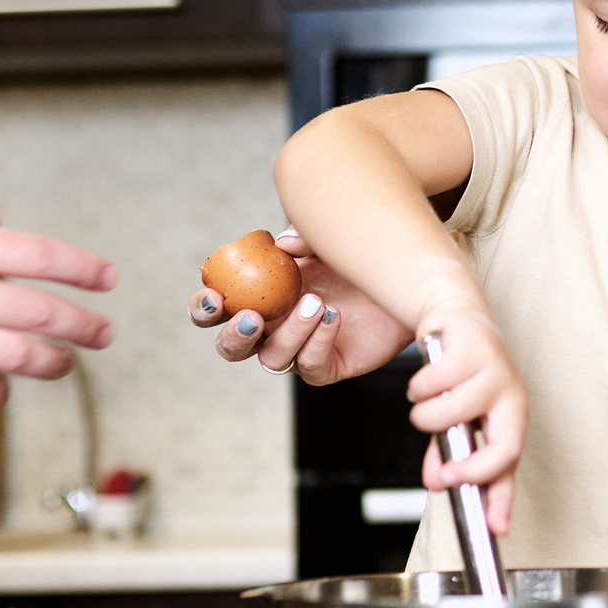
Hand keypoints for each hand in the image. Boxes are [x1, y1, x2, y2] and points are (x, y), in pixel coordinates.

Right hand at [191, 229, 408, 383]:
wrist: (403, 280)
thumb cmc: (355, 259)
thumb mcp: (326, 242)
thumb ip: (302, 240)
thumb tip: (281, 245)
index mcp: (259, 297)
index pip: (217, 310)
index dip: (204, 309)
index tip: (213, 297)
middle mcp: (273, 329)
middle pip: (232, 347)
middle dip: (233, 336)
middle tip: (252, 317)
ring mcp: (299, 350)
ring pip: (272, 359)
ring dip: (288, 332)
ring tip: (314, 303)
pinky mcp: (328, 367)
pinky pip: (309, 366)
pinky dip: (317, 341)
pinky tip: (333, 316)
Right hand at [408, 305, 523, 536]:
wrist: (454, 319)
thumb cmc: (459, 374)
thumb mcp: (455, 419)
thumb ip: (447, 453)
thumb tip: (437, 483)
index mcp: (510, 419)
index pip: (510, 466)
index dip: (503, 500)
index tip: (496, 528)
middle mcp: (511, 398)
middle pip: (503, 449)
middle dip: (471, 469)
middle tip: (445, 475)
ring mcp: (496, 373)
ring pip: (451, 415)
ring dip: (425, 415)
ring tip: (425, 404)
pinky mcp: (474, 349)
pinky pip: (432, 384)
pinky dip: (418, 387)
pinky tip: (425, 379)